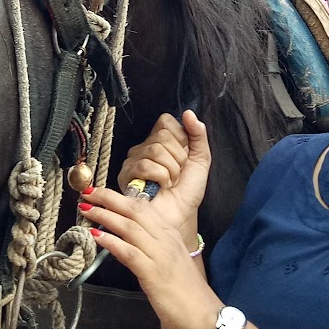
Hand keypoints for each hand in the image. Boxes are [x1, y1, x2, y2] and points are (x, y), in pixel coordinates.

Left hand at [81, 115, 218, 328]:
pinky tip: (96, 236)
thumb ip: (148, 247)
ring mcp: (160, 254)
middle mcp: (166, 238)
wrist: (202, 314)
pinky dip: (112, 241)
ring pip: (130, 227)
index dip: (119, 197)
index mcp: (170, 233)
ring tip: (86, 210)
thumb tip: (121, 240)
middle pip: (135, 210)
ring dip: (105, 216)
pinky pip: (129, 252)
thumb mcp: (167, 260)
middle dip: (109, 199)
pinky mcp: (153, 273)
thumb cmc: (185, 290)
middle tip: (87, 193)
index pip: (143, 207)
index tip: (100, 191)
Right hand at [112, 111, 211, 234]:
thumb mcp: (201, 159)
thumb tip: (189, 113)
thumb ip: (198, 134)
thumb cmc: (188, 191)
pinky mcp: (127, 174)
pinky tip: (161, 187)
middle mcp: (145, 147)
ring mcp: (133, 160)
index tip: (185, 156)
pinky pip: (146, 165)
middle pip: (162, 136)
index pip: (166, 121)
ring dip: (171, 170)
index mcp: (161, 140)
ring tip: (170, 182)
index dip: (181, 138)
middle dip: (178, 158)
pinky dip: (162, 178)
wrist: (181, 215)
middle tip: (177, 174)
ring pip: (155, 150)